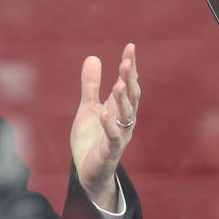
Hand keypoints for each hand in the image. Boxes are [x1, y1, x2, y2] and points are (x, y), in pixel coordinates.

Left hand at [70, 43, 139, 210]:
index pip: (127, 83)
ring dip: (123, 100)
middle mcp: (124, 120)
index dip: (129, 66)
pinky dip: (109, 126)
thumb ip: (91, 86)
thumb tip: (93, 57)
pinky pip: (113, 138)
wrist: (88, 171)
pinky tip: (104, 113)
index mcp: (119, 108)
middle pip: (130, 96)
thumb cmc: (91, 140)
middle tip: (127, 61)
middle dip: (129, 79)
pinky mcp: (110, 151)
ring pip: (126, 116)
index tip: (130, 47)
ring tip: (118, 83)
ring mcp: (119, 136)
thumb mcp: (88, 108)